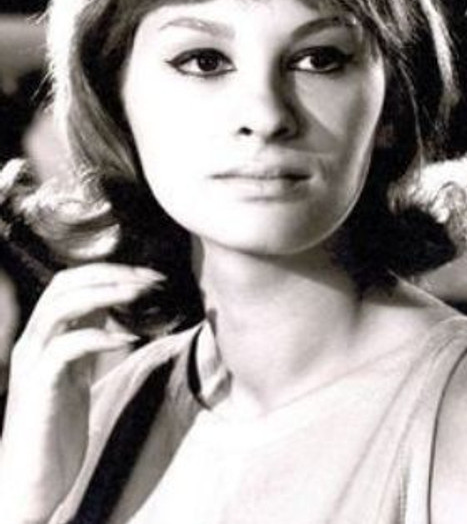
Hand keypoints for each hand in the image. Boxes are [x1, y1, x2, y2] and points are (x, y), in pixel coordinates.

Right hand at [0, 263, 163, 523]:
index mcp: (43, 336)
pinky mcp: (38, 386)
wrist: (29, 482)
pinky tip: (127, 339)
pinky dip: (98, 336)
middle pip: (65, 284)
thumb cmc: (54, 430)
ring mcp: (32, 362)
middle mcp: (32, 341)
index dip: (109, 271)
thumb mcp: (76, 375)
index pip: (70, 281)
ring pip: (61, 306)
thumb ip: (87, 343)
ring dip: (105, 293)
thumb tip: (112, 310)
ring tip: (140, 294)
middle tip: (150, 279)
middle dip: (110, 274)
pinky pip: (65, 347)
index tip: (147, 275)